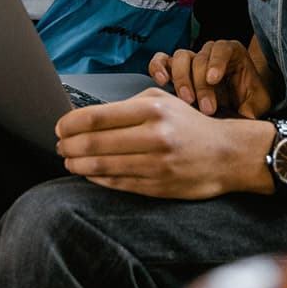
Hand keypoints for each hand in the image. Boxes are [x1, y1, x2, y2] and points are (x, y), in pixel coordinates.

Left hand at [55, 88, 273, 198]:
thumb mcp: (164, 101)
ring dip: (78, 164)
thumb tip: (89, 117)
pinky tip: (89, 173)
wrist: (226, 154)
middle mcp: (153, 135)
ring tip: (69, 160)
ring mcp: (155, 164)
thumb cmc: (190, 125)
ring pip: (102, 165)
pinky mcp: (157, 186)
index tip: (60, 126)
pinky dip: (97, 178)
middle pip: (94, 142)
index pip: (98, 116)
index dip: (71, 123)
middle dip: (69, 145)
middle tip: (60, 146)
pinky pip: (117, 183)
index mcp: (152, 108)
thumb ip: (128, 106)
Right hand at [148, 39, 271, 117]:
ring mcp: (191, 60)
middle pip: (200, 59)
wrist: (240, 101)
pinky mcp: (175, 70)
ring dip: (181, 79)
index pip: (223, 49)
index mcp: (232, 53)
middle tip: (207, 109)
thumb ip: (251, 109)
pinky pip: (162, 61)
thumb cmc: (248, 99)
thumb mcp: (256, 104)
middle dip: (201, 85)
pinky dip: (158, 68)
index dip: (216, 61)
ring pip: (181, 58)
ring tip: (186, 100)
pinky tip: (161, 82)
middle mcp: (210, 52)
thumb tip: (248, 125)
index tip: (213, 79)